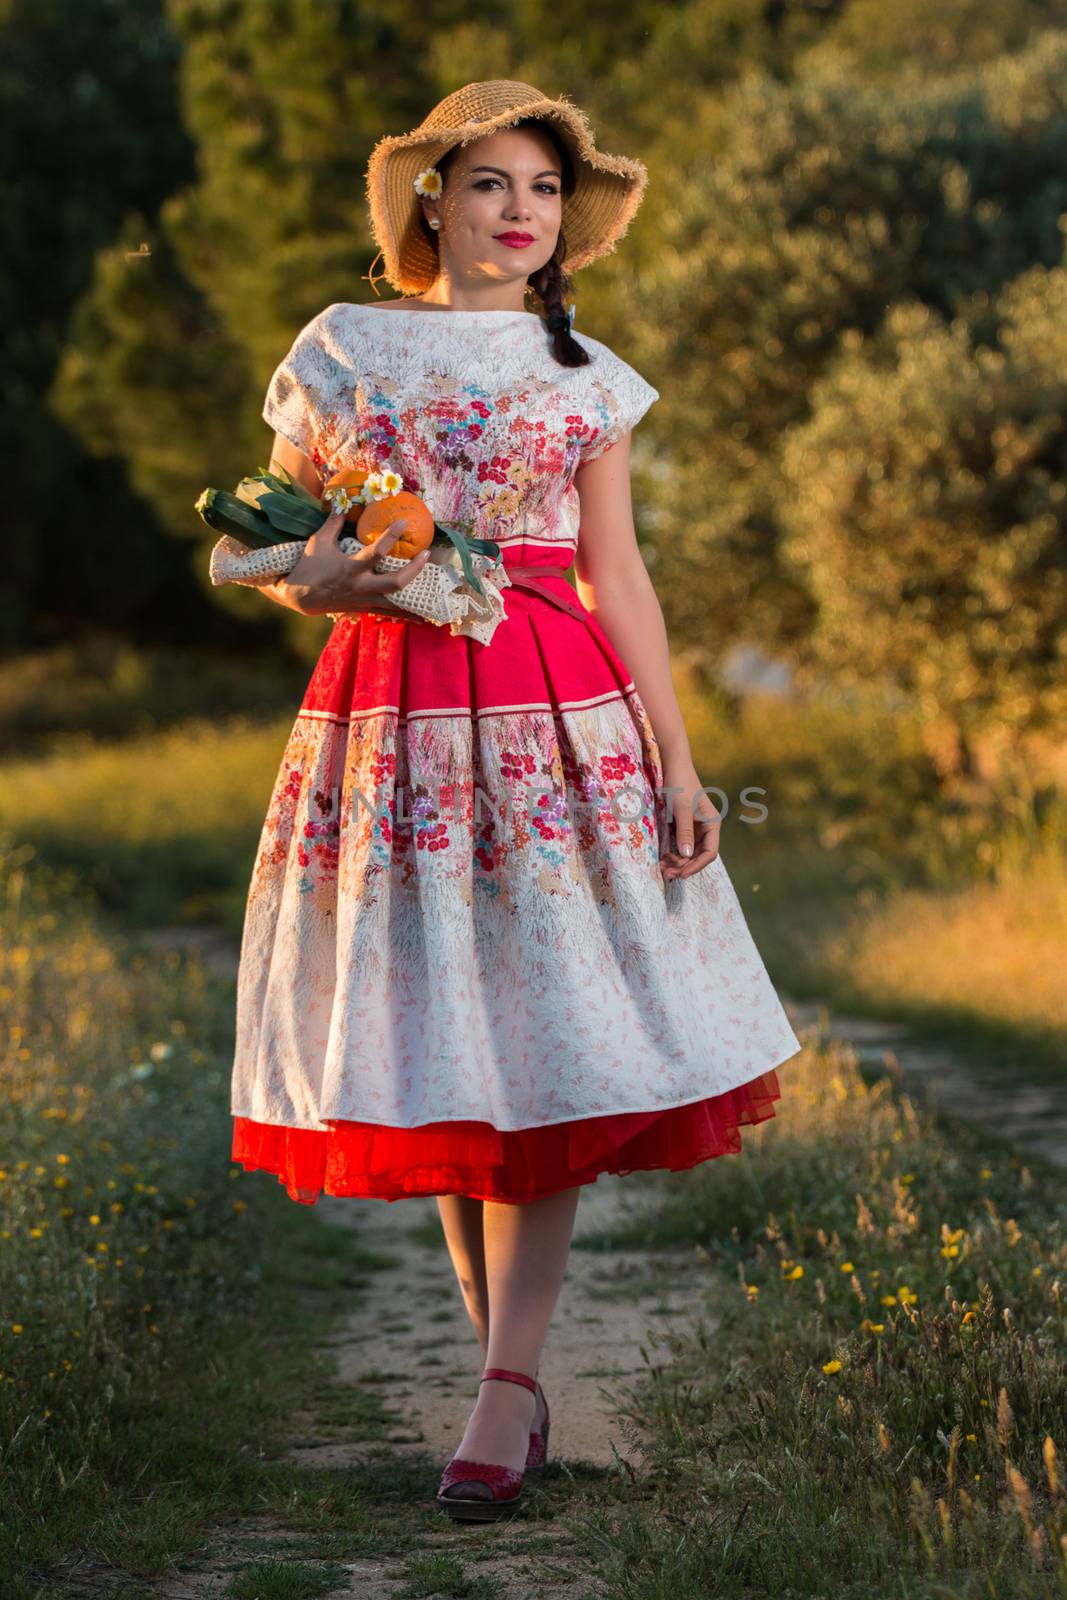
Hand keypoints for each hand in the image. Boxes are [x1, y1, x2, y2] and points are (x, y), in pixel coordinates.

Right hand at [269, 508, 432, 618]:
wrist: (299, 597)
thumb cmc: (309, 566)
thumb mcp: (319, 541)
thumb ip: (334, 522)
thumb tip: (343, 500)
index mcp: (351, 568)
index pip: (377, 552)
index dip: (392, 536)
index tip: (404, 523)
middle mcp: (361, 586)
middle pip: (396, 582)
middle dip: (414, 570)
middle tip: (426, 555)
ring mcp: (364, 600)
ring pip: (396, 602)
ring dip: (415, 595)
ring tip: (433, 587)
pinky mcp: (365, 608)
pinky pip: (389, 612)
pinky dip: (405, 614)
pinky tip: (421, 615)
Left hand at [659, 756, 721, 879]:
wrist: (672, 764)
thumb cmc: (679, 784)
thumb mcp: (681, 809)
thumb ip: (684, 832)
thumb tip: (686, 855)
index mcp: (712, 824)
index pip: (709, 853)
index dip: (696, 866)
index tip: (681, 874)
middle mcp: (707, 827)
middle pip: (699, 855)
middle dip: (684, 866)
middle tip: (667, 873)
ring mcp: (696, 826)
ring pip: (689, 852)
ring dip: (678, 862)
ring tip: (663, 867)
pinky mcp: (684, 824)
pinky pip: (681, 844)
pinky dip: (674, 853)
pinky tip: (663, 857)